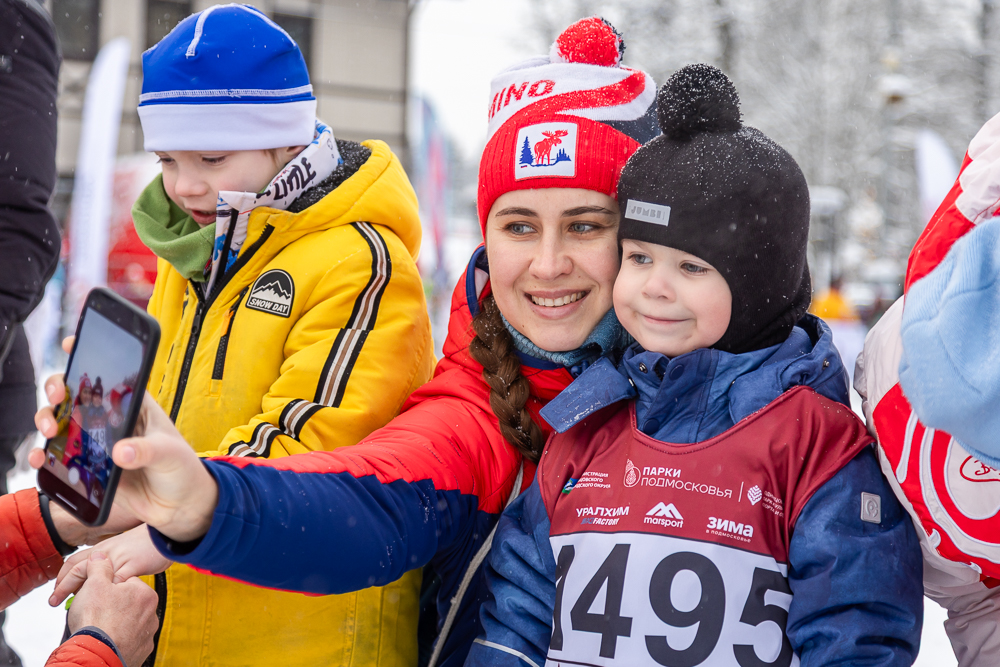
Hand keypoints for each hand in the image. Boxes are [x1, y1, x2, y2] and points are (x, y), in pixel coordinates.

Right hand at [34, 374, 218, 542]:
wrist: (179, 506)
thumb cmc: (182, 470)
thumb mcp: (169, 454)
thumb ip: (147, 450)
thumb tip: (120, 452)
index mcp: (136, 406)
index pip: (111, 375)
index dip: (89, 356)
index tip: (71, 344)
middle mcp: (113, 420)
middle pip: (77, 395)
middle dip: (59, 390)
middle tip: (58, 398)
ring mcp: (98, 442)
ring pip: (63, 423)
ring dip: (49, 421)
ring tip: (50, 431)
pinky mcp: (89, 466)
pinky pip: (61, 457)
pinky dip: (46, 456)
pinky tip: (41, 458)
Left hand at [51, 526, 171, 605]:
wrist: (165, 535)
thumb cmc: (147, 544)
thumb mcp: (122, 550)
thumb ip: (109, 562)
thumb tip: (99, 577)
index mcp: (102, 548)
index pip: (73, 561)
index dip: (61, 576)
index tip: (56, 590)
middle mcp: (106, 552)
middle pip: (76, 568)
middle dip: (62, 586)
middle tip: (54, 601)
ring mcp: (118, 558)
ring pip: (91, 576)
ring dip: (79, 593)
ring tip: (71, 607)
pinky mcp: (132, 565)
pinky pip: (116, 582)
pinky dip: (107, 594)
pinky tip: (103, 605)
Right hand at [67, 551, 157, 666]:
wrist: (95, 655)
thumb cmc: (96, 621)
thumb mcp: (94, 584)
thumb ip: (99, 566)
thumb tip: (100, 557)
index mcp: (144, 593)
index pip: (126, 583)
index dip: (107, 588)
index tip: (97, 596)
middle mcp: (151, 613)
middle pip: (128, 603)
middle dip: (113, 606)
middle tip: (96, 613)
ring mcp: (148, 633)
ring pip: (129, 622)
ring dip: (116, 623)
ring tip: (101, 627)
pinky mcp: (142, 649)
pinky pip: (130, 639)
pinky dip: (119, 638)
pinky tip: (108, 638)